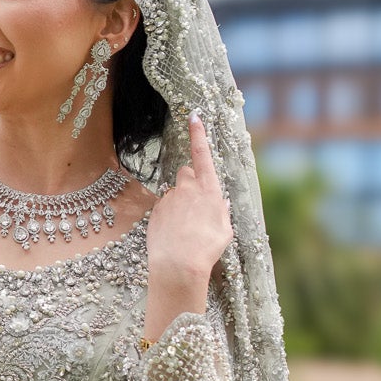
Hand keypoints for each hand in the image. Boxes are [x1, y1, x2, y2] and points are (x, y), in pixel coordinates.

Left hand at [143, 112, 233, 342]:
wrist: (178, 264)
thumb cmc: (207, 248)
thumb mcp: (224, 229)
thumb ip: (221, 210)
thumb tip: (219, 200)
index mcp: (208, 189)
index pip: (202, 154)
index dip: (198, 134)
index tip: (194, 116)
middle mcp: (187, 188)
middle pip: (186, 173)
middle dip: (191, 181)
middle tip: (197, 204)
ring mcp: (169, 198)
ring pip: (175, 194)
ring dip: (180, 204)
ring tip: (186, 229)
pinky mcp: (156, 210)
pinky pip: (165, 208)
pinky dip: (170, 217)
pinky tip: (175, 234)